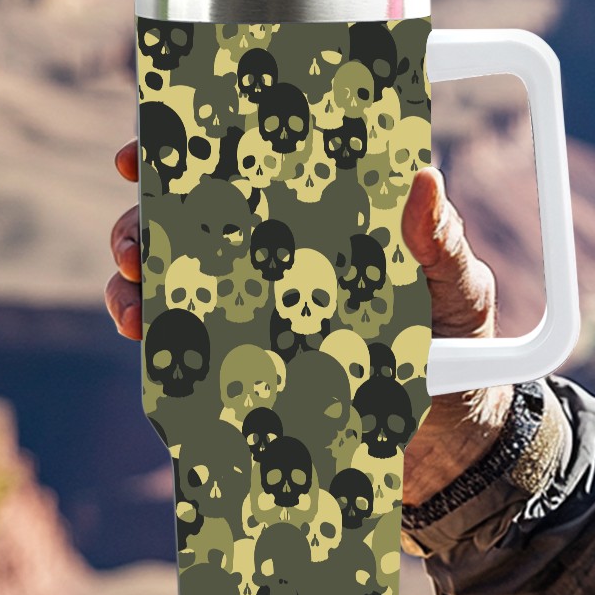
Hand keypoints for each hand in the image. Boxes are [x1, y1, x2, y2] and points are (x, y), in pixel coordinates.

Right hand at [103, 149, 513, 503]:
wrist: (452, 445)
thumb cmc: (460, 343)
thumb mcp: (457, 286)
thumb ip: (439, 242)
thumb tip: (425, 176)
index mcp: (320, 217)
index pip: (251, 170)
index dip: (194, 151)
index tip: (153, 149)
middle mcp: (276, 255)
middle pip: (191, 220)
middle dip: (145, 220)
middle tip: (135, 240)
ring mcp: (255, 311)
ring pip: (173, 281)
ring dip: (138, 281)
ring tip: (134, 297)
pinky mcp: (246, 367)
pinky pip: (185, 346)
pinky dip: (156, 340)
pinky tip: (147, 341)